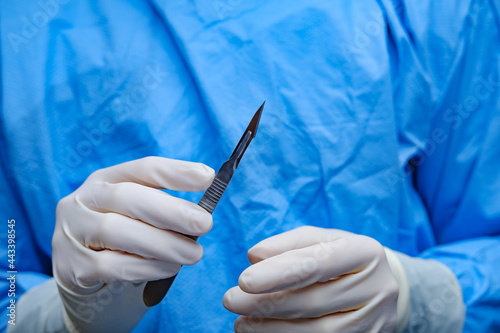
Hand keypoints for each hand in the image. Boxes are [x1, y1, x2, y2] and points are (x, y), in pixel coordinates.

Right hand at [52, 157, 213, 331]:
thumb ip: (163, 208)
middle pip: (128, 197)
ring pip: (117, 232)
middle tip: (205, 223)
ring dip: (163, 244)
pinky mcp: (72, 266)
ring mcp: (72, 232)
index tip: (208, 177)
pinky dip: (147, 268)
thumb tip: (203, 210)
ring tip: (193, 253)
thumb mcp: (137, 214)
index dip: (176, 171)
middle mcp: (84, 199)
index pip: (143, 168)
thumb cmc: (121, 237)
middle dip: (171, 211)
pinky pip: (112, 266)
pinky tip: (169, 268)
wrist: (81, 273)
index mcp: (106, 179)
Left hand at [223, 226, 398, 332]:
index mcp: (365, 252)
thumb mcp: (321, 239)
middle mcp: (376, 288)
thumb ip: (289, 244)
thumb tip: (255, 255)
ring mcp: (375, 321)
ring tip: (241, 323)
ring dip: (273, 329)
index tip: (244, 280)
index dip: (279, 272)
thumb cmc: (341, 258)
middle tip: (232, 300)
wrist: (380, 286)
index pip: (319, 263)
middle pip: (316, 301)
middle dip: (268, 303)